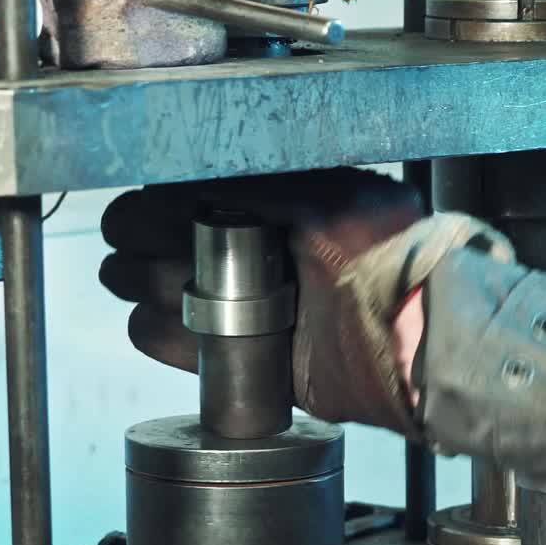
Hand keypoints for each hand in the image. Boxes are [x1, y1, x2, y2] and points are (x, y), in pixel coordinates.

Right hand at [100, 168, 500, 432]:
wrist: (427, 341)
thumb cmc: (396, 263)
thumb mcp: (327, 201)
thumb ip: (265, 186)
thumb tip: (201, 177)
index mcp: (307, 215)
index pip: (220, 202)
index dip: (171, 204)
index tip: (135, 207)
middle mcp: (294, 264)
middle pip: (200, 251)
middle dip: (151, 246)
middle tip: (118, 246)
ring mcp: (286, 316)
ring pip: (199, 301)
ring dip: (153, 289)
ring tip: (123, 282)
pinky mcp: (284, 366)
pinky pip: (216, 354)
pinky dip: (176, 344)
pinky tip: (146, 326)